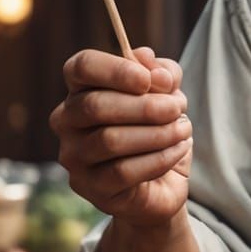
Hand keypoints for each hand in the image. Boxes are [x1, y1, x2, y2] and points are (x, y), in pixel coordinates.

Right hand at [50, 46, 190, 224]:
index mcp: (81, 89)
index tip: (148, 79)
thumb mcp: (168, 95)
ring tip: (183, 129)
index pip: (81, 67)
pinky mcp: (90, 187)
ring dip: (157, 132)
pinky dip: (159, 158)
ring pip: (110, 140)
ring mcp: (74, 157)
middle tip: (178, 107)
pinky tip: (179, 149)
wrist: (164, 181)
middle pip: (95, 105)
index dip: (115, 69)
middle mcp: (67, 122)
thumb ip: (163, 73)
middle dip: (145, 105)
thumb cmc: (158, 129)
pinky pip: (123, 171)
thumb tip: (150, 64)